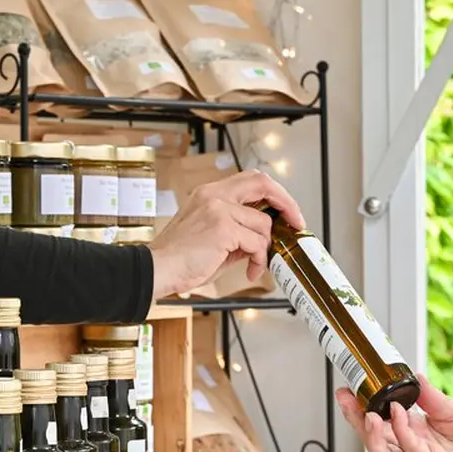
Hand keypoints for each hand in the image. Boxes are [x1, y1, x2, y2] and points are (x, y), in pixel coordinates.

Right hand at [148, 169, 305, 298]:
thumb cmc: (178, 258)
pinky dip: (258, 260)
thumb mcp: (211, 237)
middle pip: (263, 183)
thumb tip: (262, 238)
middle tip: (295, 222)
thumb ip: (237, 231)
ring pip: (263, 224)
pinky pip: (256, 243)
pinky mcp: (223, 228)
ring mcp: (218, 209)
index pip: (250, 180)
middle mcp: (214, 195)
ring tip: (253, 264)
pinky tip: (249, 271)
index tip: (285, 212)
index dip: (274, 194)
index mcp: (209, 194)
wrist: (157, 268)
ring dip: (264, 248)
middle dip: (287, 203)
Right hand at [335, 373, 452, 451]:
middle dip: (355, 419)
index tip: (350, 388)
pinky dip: (402, 433)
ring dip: (371, 434)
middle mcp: (413, 446)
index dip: (361, 407)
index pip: (379, 421)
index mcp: (414, 431)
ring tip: (369, 414)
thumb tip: (414, 375)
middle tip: (346, 398)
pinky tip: (398, 414)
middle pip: (373, 438)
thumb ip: (432, 397)